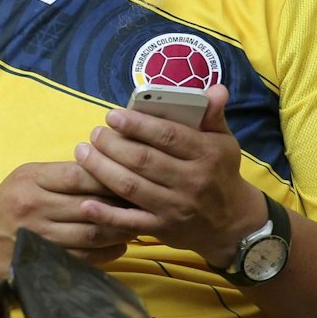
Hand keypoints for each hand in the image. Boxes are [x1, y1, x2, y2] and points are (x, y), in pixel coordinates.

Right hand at [0, 162, 137, 287]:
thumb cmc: (5, 207)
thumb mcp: (25, 180)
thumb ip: (61, 175)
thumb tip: (108, 170)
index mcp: (31, 180)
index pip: (80, 174)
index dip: (110, 175)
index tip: (131, 176)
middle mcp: (35, 206)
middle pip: (92, 204)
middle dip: (123, 205)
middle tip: (145, 202)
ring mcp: (40, 236)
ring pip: (93, 232)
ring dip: (121, 229)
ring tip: (138, 223)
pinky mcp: (46, 260)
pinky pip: (87, 256)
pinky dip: (110, 251)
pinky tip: (120, 244)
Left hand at [74, 84, 266, 266]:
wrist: (233, 223)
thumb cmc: (219, 173)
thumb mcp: (223, 142)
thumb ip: (212, 115)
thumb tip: (215, 88)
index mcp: (208, 154)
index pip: (167, 135)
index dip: (136, 124)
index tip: (112, 115)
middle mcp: (193, 181)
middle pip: (143, 160)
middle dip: (112, 145)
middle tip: (94, 133)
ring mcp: (176, 207)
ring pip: (131, 186)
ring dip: (101, 169)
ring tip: (83, 153)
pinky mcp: (163, 229)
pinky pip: (129, 222)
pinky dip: (106, 214)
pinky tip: (86, 203)